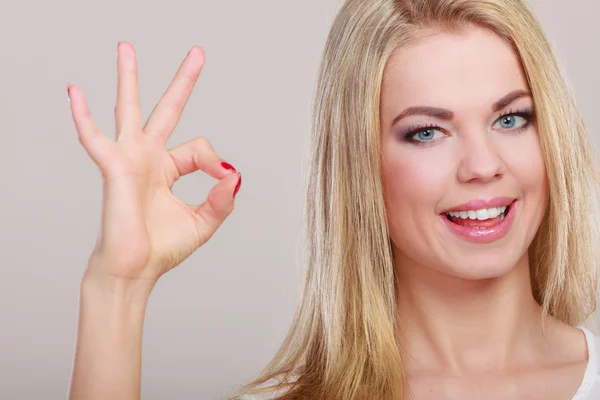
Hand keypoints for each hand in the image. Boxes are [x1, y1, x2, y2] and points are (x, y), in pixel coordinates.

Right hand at [68, 42, 240, 293]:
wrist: (135, 269)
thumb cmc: (163, 248)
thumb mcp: (204, 222)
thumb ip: (222, 199)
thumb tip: (235, 174)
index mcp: (169, 169)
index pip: (199, 149)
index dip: (215, 161)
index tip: (221, 179)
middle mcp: (149, 157)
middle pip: (167, 109)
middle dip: (183, 81)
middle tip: (198, 52)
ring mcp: (130, 159)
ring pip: (128, 109)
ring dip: (129, 78)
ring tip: (126, 47)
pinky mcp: (115, 168)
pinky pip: (95, 138)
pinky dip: (83, 117)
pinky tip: (75, 91)